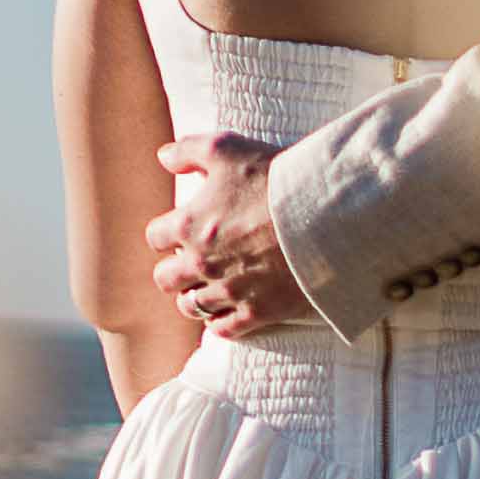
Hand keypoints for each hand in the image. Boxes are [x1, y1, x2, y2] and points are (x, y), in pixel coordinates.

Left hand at [153, 138, 304, 340]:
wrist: (324, 215)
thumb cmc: (274, 179)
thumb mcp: (227, 149)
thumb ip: (188, 151)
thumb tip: (163, 157)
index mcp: (189, 226)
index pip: (155, 237)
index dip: (166, 233)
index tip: (181, 231)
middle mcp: (202, 264)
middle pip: (166, 279)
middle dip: (174, 271)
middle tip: (189, 264)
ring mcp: (229, 292)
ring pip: (192, 307)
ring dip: (194, 298)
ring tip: (206, 290)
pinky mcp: (257, 312)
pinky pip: (223, 330)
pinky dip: (220, 323)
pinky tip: (227, 313)